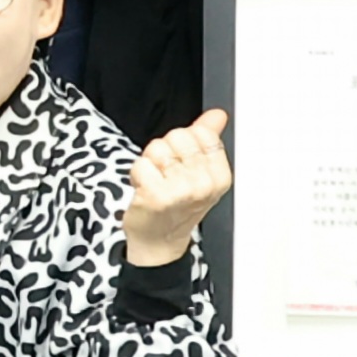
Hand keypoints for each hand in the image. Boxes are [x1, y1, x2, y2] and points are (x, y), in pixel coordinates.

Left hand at [122, 108, 230, 265]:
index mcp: (220, 176)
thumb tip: (217, 115)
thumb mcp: (200, 173)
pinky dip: (136, 174)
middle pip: (177, 137)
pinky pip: (140, 164)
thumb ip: (208, 139)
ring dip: (150, 163)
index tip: (182, 163)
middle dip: (165, 151)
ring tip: (156, 182)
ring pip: (157, 148)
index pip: (200, 133)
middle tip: (166, 175)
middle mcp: (205, 183)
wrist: (160, 241)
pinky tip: (144, 190)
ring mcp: (182, 190)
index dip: (183, 143)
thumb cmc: (178, 205)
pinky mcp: (157, 195)